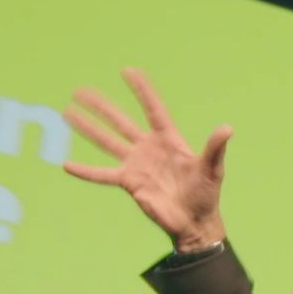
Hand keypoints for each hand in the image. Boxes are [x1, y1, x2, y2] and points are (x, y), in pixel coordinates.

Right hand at [62, 69, 232, 252]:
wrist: (195, 222)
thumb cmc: (206, 195)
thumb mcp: (212, 169)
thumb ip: (215, 148)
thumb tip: (227, 128)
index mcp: (169, 140)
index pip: (153, 109)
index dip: (141, 90)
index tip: (127, 71)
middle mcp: (149, 148)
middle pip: (120, 121)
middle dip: (101, 106)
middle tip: (81, 89)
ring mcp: (136, 165)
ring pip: (107, 142)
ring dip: (88, 129)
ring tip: (67, 113)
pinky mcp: (129, 183)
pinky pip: (102, 174)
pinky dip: (85, 171)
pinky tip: (66, 164)